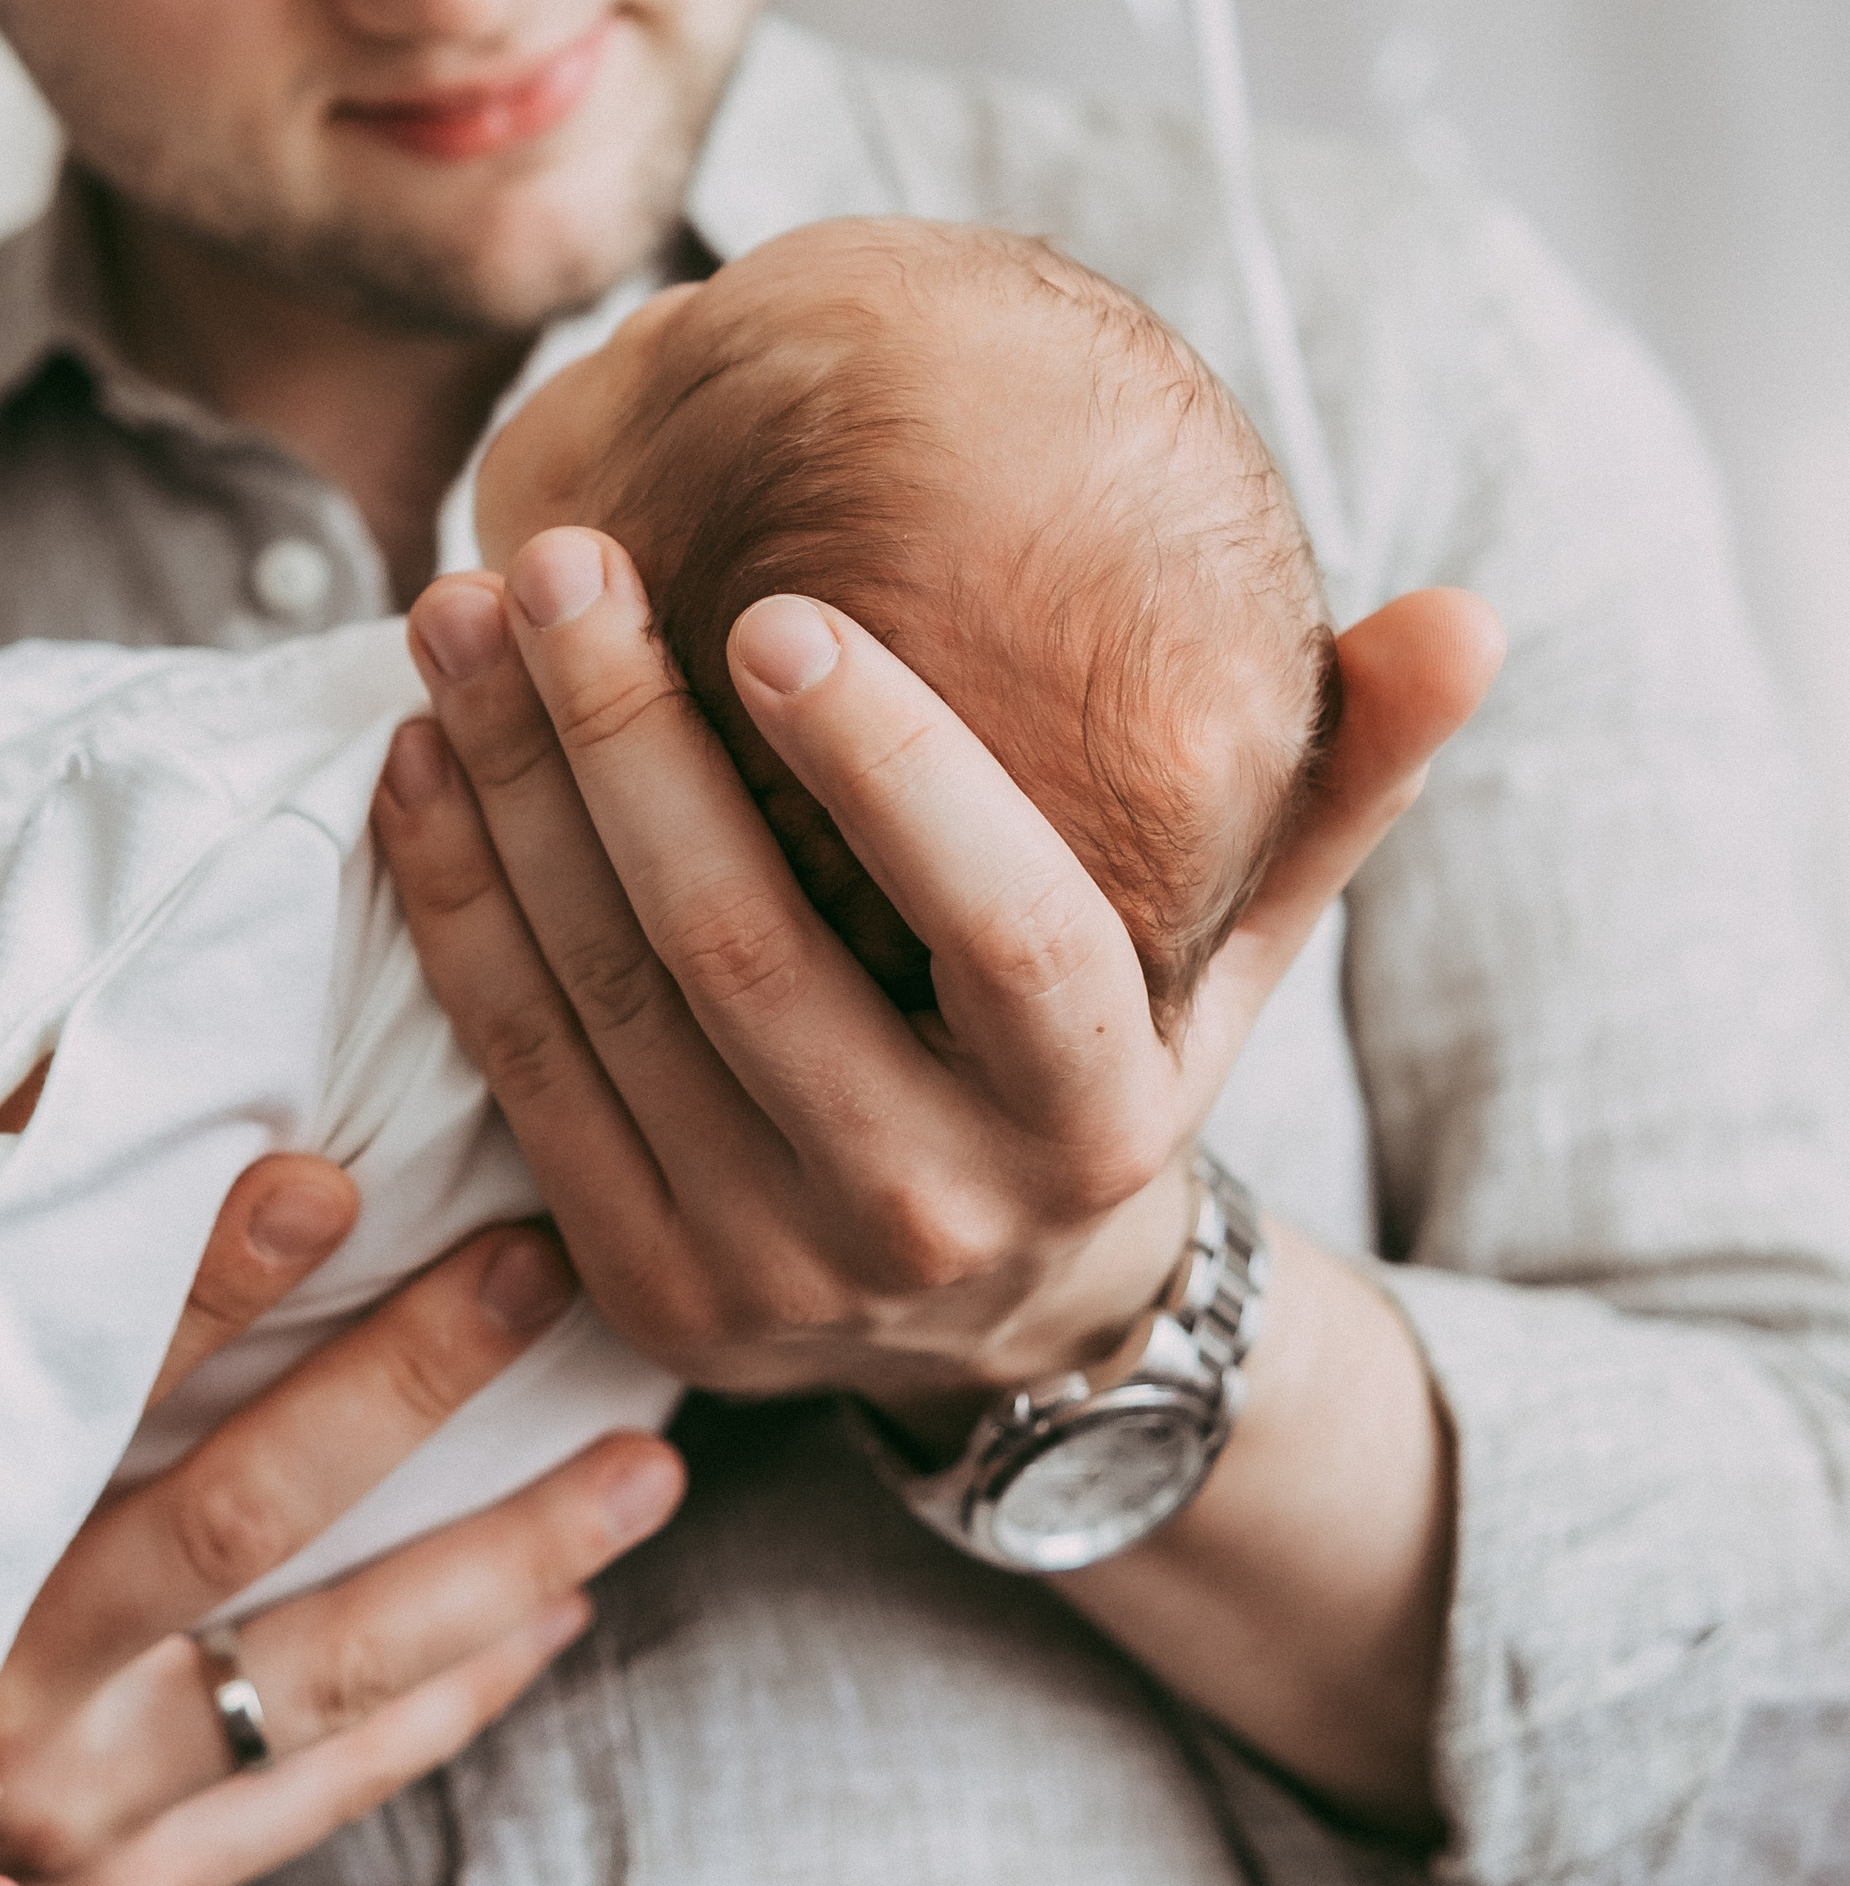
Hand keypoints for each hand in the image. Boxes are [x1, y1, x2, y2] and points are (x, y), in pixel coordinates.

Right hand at [0, 1159, 682, 1885]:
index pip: (77, 1405)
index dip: (201, 1284)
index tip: (322, 1170)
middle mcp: (5, 1708)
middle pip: (245, 1526)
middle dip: (406, 1387)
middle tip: (540, 1264)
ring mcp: (86, 1823)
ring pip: (336, 1670)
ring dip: (507, 1560)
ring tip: (648, 1457)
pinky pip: (327, 1790)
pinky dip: (455, 1702)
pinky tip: (562, 1613)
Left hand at [377, 532, 1500, 1431]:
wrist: (1004, 1329)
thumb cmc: (1118, 1065)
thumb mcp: (1241, 949)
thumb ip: (1332, 779)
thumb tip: (1469, 613)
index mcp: (1093, 1115)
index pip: (1004, 933)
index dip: (891, 777)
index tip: (775, 611)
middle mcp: (928, 1212)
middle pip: (745, 956)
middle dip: (626, 742)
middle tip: (551, 556)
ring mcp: (767, 1270)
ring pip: (606, 1004)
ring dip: (511, 799)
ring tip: (453, 618)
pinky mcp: (640, 1287)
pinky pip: (519, 1077)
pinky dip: (456, 912)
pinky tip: (416, 762)